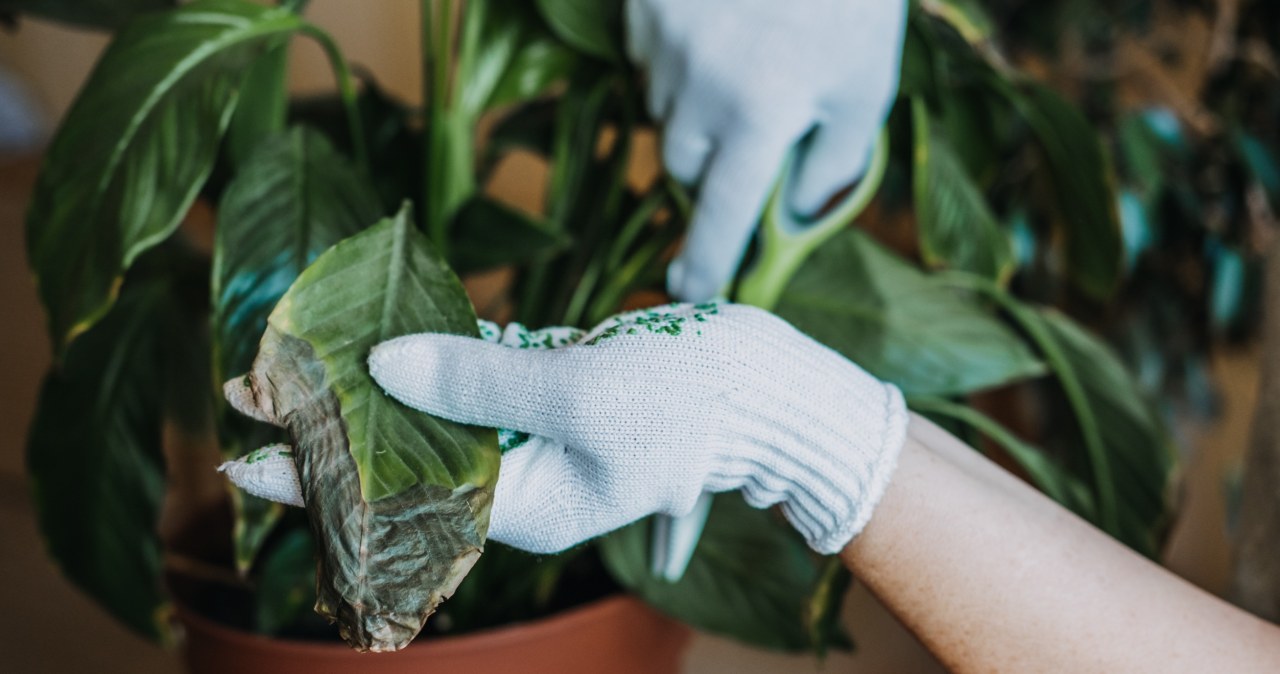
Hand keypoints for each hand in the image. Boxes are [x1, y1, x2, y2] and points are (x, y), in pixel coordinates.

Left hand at [221, 303, 907, 554]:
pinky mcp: (549, 400)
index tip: (245, 458)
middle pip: (406, 457)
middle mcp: (520, 481)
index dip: (318, 478)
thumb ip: (480, 382)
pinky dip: (437, 359)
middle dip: (332, 427)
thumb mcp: (579, 394)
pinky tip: (390, 339)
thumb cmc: (684, 402)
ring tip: (299, 361)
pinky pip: (477, 383)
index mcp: (524, 503)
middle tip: (251, 394)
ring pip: (436, 414)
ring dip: (375, 386)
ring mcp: (535, 440)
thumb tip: (384, 361)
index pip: (397, 497)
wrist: (760, 387)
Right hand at [626, 0, 906, 299]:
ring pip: (667, 113)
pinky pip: (650, 61)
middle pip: (686, 165)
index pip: (725, 212)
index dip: (707, 260)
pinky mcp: (645, 9)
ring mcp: (666, 42)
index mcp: (764, 111)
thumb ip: (835, 164)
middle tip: (758, 122)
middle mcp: (703, 84)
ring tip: (748, 53)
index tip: (688, 291)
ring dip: (699, 107)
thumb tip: (792, 217)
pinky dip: (680, 59)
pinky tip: (721, 23)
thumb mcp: (866, 84)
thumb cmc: (850, 0)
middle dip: (717, 160)